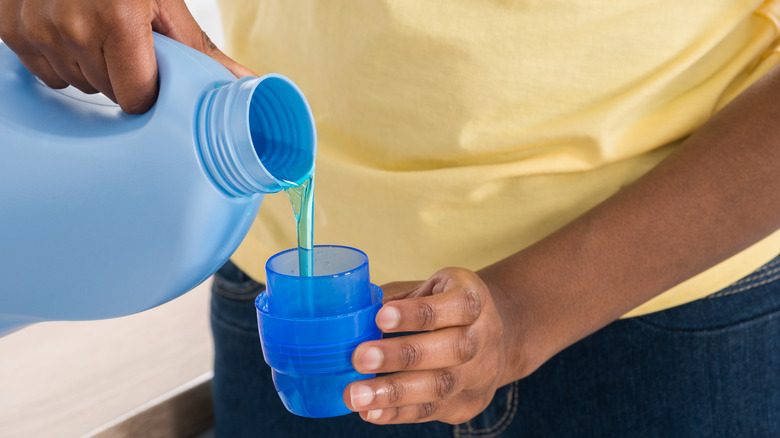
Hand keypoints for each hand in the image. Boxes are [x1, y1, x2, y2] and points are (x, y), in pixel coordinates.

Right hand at [0, 0, 252, 112]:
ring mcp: (35, 28)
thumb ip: (200, 49)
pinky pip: (45, 73)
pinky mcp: (10, 30)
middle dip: (121, 73)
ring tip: (95, 28)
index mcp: (117, 19)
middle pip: (107, 91)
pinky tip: (69, 29)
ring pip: (76, 84)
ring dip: (90, 66)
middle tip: (124, 38)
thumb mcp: (165, 0)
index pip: (136, 97)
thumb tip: (245, 84)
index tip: (153, 71)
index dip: (149, 88)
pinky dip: (59, 58)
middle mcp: (71, 27)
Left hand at [343, 268, 506, 423]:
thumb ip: (394, 298)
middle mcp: (485, 335)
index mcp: (473, 298)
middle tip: (360, 358)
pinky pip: (433, 410)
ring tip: (356, 396)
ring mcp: (481, 373)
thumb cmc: (442, 307)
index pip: (456, 305)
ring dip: (395, 392)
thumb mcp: (426, 290)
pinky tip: (370, 412)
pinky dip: (398, 412)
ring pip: (443, 385)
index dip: (419, 313)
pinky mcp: (469, 402)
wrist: (488, 338)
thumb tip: (349, 313)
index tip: (381, 317)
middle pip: (452, 348)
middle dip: (403, 355)